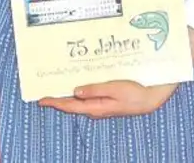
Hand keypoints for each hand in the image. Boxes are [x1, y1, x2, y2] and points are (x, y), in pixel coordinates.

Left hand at [40, 80, 177, 118]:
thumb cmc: (136, 93)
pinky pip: (88, 96)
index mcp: (96, 107)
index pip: (70, 106)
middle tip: (44, 90)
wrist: (152, 98)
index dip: (55, 102)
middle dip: (57, 98)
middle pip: (71, 104)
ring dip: (68, 94)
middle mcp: (96, 108)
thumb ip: (95, 89)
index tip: (41, 99)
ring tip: (55, 85)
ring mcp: (101, 105)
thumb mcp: (115, 89)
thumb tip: (75, 91)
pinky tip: (76, 84)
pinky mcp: (106, 100)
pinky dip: (79, 91)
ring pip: (79, 100)